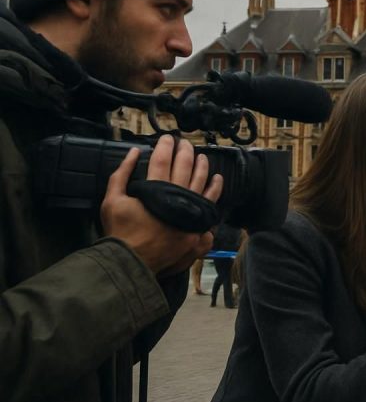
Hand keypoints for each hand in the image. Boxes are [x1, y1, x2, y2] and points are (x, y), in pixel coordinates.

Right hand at [101, 135, 223, 276]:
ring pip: (201, 183)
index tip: (168, 138)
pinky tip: (217, 180)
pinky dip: (215, 191)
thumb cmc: (121, 232)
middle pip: (185, 168)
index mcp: (155, 190)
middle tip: (186, 143)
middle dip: (186, 153)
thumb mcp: (111, 201)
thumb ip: (121, 174)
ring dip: (203, 168)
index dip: (165, 147)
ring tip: (202, 157)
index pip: (163, 160)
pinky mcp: (197, 227)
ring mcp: (190, 213)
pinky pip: (211, 205)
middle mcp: (177, 199)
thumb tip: (134, 152)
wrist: (133, 263)